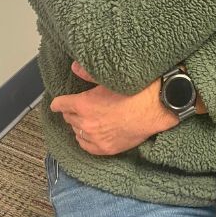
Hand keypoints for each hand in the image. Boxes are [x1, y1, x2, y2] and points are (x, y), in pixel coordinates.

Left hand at [49, 62, 175, 155]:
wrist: (156, 108)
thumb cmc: (136, 90)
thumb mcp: (110, 79)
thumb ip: (88, 73)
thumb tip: (74, 67)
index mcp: (83, 104)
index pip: (60, 105)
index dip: (59, 101)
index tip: (59, 102)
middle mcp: (86, 123)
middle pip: (68, 118)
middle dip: (71, 111)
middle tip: (78, 107)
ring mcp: (95, 138)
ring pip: (76, 132)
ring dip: (78, 125)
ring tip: (87, 119)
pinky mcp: (106, 148)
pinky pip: (86, 146)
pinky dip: (85, 139)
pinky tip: (90, 133)